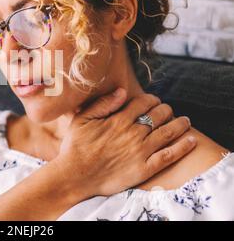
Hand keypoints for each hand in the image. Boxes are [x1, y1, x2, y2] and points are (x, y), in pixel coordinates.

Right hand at [55, 88, 195, 200]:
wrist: (75, 175)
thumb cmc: (75, 146)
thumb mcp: (82, 119)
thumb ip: (103, 103)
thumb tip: (122, 90)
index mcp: (119, 120)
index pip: (144, 102)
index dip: (152, 99)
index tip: (154, 101)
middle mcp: (133, 133)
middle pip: (159, 115)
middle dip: (166, 109)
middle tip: (167, 110)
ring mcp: (141, 151)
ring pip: (168, 132)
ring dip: (180, 124)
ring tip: (185, 121)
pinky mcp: (144, 169)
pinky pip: (169, 156)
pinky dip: (183, 147)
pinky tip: (191, 140)